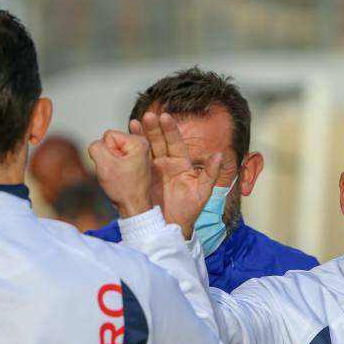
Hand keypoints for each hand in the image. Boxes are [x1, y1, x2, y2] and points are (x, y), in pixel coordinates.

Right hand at [88, 130, 151, 217]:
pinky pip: (116, 159)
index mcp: (139, 142)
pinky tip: (120, 177)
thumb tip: (96, 145)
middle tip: (117, 171)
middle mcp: (142, 145)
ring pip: (111, 151)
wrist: (133, 207)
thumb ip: (95, 147)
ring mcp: (138, 154)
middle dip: (108, 156)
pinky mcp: (134, 162)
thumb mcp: (104, 164)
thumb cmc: (124, 189)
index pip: (108, 135)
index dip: (105, 150)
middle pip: (110, 142)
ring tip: (118, 175)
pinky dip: (114, 168)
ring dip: (110, 163)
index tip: (115, 165)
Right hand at [131, 112, 220, 237]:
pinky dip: (130, 150)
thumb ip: (211, 173)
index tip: (164, 117)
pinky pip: (135, 160)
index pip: (176, 142)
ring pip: (146, 148)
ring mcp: (153, 169)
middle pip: (159, 141)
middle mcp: (167, 163)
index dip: (170, 130)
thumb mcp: (202, 192)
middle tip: (147, 117)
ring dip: (140, 135)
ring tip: (133, 123)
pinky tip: (124, 139)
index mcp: (182, 164)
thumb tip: (219, 154)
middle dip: (153, 129)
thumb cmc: (189, 212)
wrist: (170, 227)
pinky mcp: (141, 177)